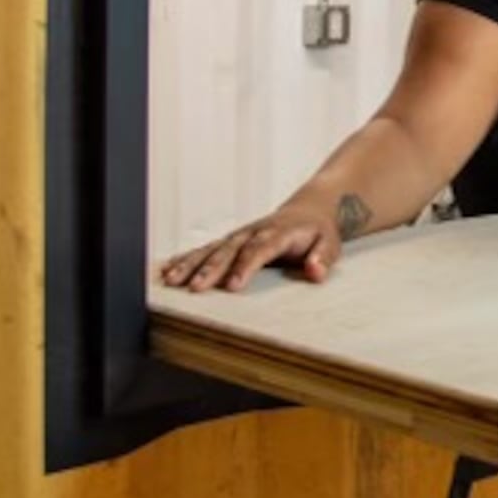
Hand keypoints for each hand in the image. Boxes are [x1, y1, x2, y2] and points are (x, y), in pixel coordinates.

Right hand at [160, 199, 354, 293]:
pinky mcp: (230, 241)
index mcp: (278, 233)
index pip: (259, 250)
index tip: (233, 286)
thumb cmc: (319, 232)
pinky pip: (205, 250)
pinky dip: (185, 259)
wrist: (310, 209)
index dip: (245, 267)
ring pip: (211, 249)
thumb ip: (323, 258)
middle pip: (229, 251)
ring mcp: (239, 236)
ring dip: (191, 264)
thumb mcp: (330, 244)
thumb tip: (315, 272)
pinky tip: (166, 271)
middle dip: (210, 269)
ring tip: (171, 280)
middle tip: (194, 288)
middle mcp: (254, 232)